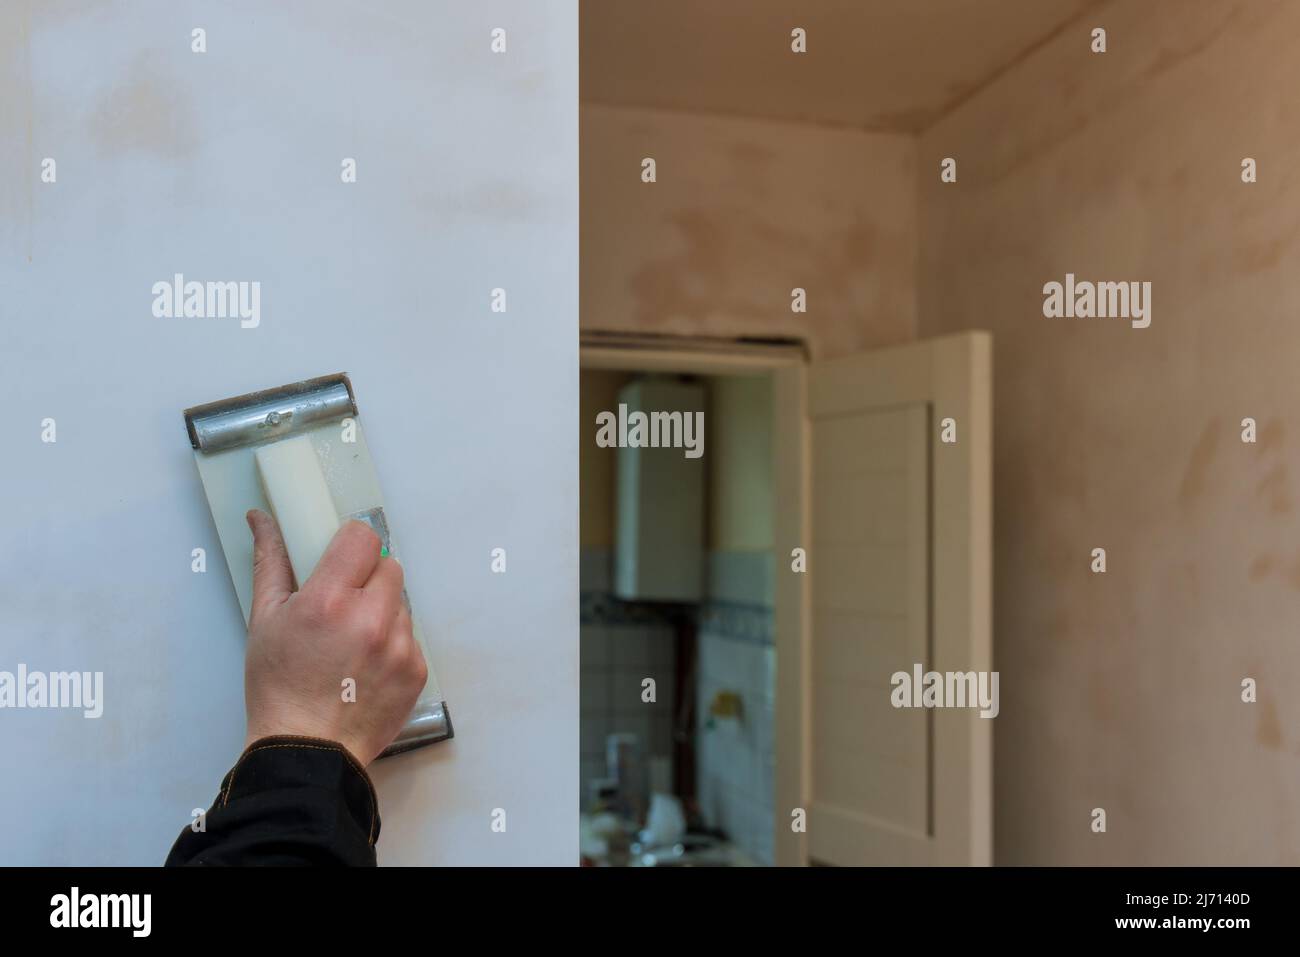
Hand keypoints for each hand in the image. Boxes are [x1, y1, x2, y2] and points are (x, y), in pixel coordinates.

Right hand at [242, 510, 427, 764]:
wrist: (307, 750)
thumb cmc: (279, 687)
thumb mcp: (264, 620)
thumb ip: (270, 561)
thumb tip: (261, 519)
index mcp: (330, 601)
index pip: (363, 537)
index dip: (351, 545)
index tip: (342, 560)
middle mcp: (370, 620)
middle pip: (388, 566)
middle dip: (368, 578)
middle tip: (343, 605)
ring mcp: (399, 646)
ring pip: (401, 603)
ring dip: (382, 612)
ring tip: (352, 643)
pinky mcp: (417, 669)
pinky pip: (411, 637)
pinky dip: (393, 644)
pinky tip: (366, 666)